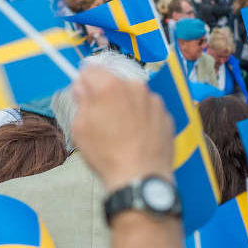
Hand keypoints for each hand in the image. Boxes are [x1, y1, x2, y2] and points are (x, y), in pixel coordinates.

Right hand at [71, 65, 173, 190]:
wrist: (140, 177)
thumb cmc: (107, 155)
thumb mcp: (81, 128)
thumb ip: (81, 102)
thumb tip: (81, 87)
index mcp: (111, 87)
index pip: (91, 70)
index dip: (84, 82)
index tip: (84, 94)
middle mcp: (136, 88)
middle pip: (114, 82)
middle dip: (106, 95)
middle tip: (102, 119)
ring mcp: (154, 101)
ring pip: (133, 96)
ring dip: (126, 106)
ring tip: (121, 133)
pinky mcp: (166, 115)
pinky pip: (149, 110)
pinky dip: (142, 118)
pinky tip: (136, 138)